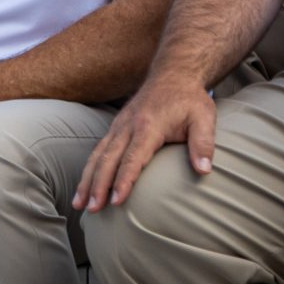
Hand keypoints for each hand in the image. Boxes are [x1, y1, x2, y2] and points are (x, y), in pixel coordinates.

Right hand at [74, 80, 214, 212]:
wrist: (174, 73)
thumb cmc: (190, 99)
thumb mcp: (204, 118)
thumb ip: (203, 144)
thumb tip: (204, 170)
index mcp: (149, 125)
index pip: (133, 157)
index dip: (124, 180)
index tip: (117, 202)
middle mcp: (128, 126)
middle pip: (108, 159)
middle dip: (98, 186)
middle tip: (92, 209)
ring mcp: (119, 126)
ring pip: (98, 155)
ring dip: (88, 180)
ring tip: (79, 205)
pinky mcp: (116, 127)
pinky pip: (98, 150)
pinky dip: (89, 169)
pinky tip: (84, 187)